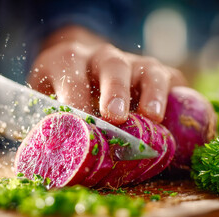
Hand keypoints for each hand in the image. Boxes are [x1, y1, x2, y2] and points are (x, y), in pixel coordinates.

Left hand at [28, 25, 186, 123]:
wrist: (86, 66)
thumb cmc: (63, 91)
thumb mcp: (46, 98)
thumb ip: (46, 121)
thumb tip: (47, 158)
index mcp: (69, 60)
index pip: (71, 76)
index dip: (74, 99)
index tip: (76, 123)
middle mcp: (103, 57)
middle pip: (112, 66)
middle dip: (114, 90)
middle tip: (115, 117)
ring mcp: (134, 63)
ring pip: (147, 70)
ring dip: (151, 92)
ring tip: (152, 117)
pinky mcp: (158, 72)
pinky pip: (171, 80)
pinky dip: (173, 98)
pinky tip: (172, 120)